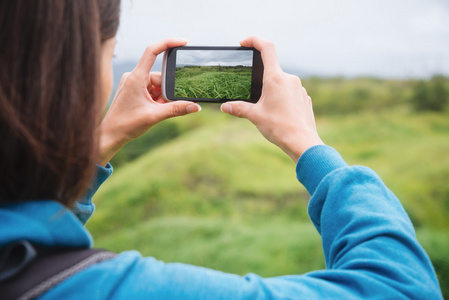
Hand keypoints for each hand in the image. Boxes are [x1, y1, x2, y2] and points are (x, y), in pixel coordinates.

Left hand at [98, 38, 200, 165]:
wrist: (110, 135)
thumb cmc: (126, 125)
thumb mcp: (155, 116)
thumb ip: (177, 110)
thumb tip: (196, 106)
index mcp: (136, 77)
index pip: (152, 51)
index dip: (168, 43)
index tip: (183, 42)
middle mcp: (134, 77)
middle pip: (160, 76)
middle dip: (167, 92)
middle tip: (164, 106)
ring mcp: (133, 83)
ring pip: (157, 86)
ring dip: (162, 98)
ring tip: (156, 112)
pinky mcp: (134, 90)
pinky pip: (151, 91)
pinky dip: (157, 100)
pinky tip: (154, 111)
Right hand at [220, 36, 323, 162]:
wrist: (303, 142)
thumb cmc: (279, 128)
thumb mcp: (255, 116)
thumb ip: (238, 108)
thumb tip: (225, 106)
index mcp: (275, 78)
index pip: (266, 48)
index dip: (254, 40)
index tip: (244, 43)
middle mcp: (289, 78)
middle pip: (271, 70)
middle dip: (260, 80)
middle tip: (254, 97)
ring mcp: (298, 88)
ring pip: (280, 83)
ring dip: (271, 91)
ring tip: (267, 110)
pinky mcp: (304, 97)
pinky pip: (290, 92)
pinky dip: (281, 98)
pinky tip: (279, 114)